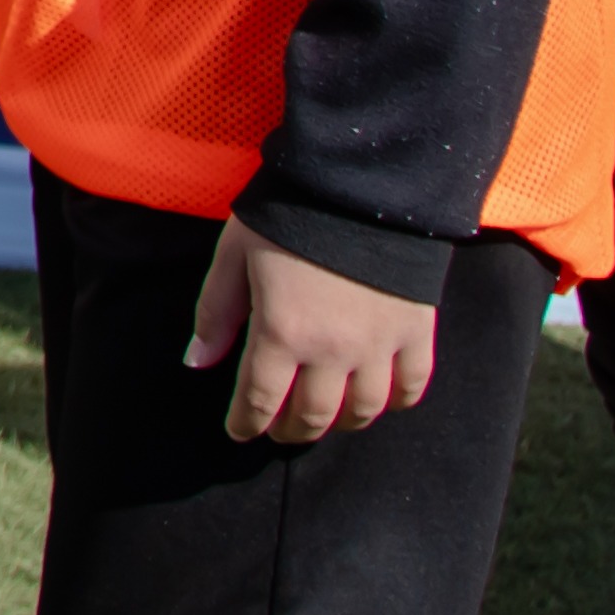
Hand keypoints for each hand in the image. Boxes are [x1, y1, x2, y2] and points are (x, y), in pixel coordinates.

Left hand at [188, 216, 438, 442]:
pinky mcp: (416, 332)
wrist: (360, 183)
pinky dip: (394, 403)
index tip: (239, 430)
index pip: (260, 400)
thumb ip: (216, 312)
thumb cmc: (287, 215)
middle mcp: (333, 351)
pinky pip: (411, 387)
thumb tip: (197, 361)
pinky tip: (378, 399)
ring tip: (324, 416)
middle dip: (289, 429)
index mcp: (283, 333)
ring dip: (339, 422)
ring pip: (362, 412)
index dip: (247, 423)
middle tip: (278, 427)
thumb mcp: (235, 256)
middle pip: (312, 416)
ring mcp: (379, 346)